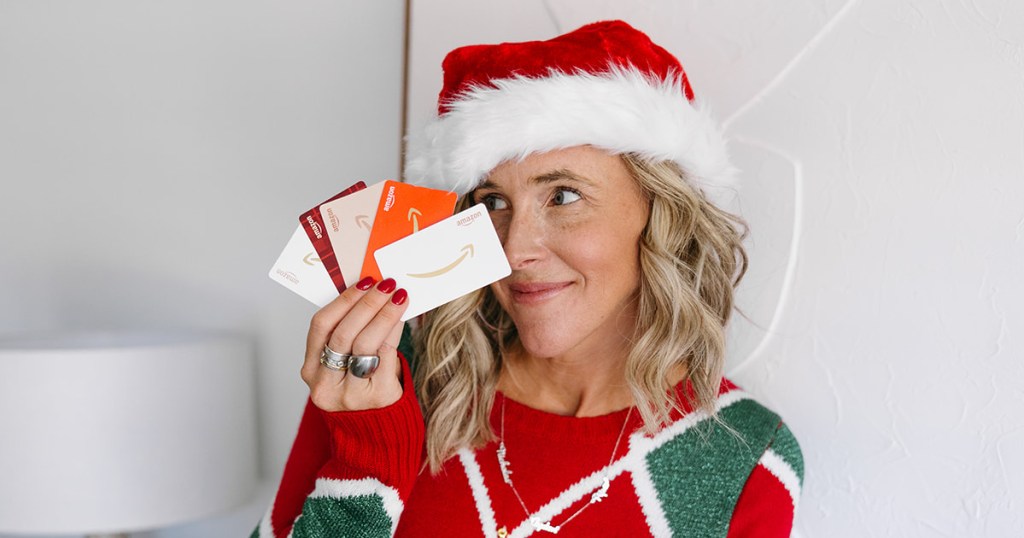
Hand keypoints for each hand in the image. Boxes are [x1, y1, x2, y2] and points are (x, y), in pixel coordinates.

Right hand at [301, 276, 408, 411]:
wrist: (374, 429)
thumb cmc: (358, 385)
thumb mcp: (343, 362)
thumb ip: (349, 332)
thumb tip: (371, 290)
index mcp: (311, 369)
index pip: (321, 326)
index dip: (343, 300)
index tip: (363, 281)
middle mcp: (325, 383)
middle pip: (343, 333)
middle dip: (367, 304)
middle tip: (385, 285)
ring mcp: (349, 393)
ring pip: (365, 344)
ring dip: (384, 314)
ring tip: (399, 297)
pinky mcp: (376, 397)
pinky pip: (386, 355)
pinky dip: (395, 332)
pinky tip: (402, 318)